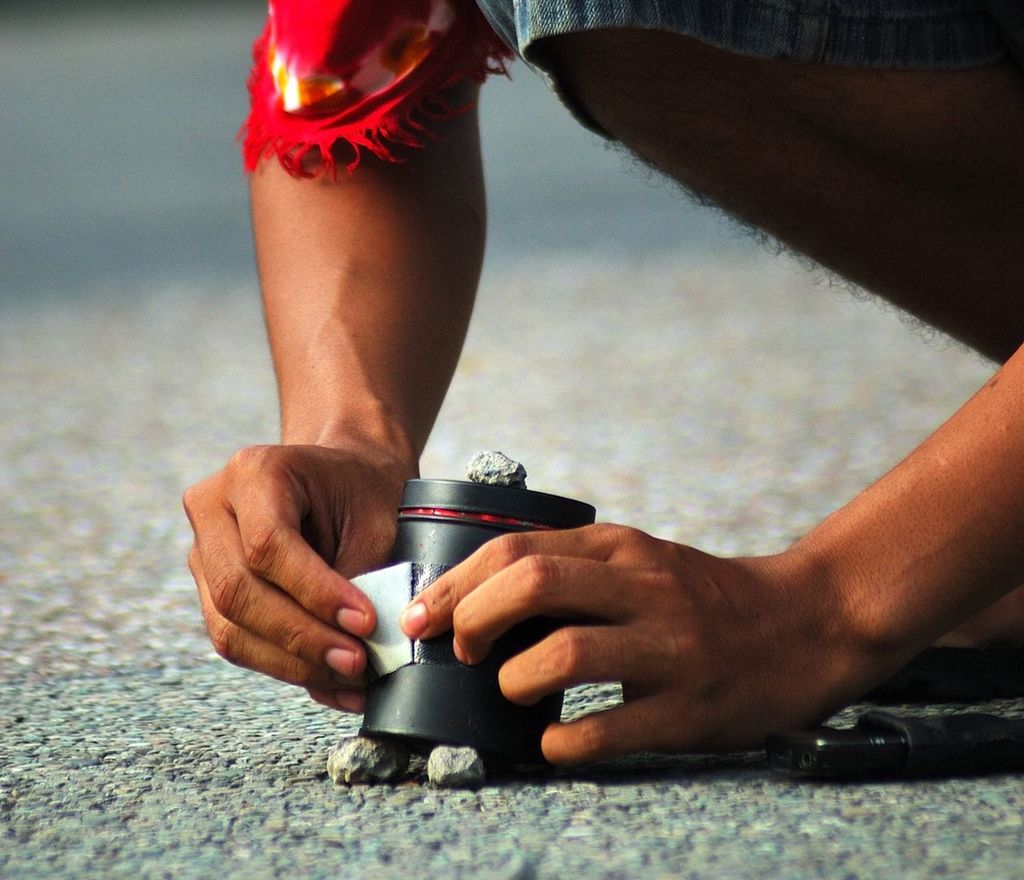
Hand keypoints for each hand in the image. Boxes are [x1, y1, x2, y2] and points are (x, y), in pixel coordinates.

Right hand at [184, 441, 412, 711]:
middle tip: (357, 661)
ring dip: (293, 662)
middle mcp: (214, 507)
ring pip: (230, 626)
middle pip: (238, 590)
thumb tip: (353, 658)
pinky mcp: (210, 588)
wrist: (349, 478)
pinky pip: (237, 640)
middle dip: (301, 636)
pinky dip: (286, 666)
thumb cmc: (366, 492)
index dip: (315, 592)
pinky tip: (332, 680)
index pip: (268, 544)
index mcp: (255, 471)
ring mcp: (203, 550)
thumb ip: (360, 580)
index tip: (365, 622)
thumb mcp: (375, 521)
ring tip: (350, 675)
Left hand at [400, 524, 900, 763]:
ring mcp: (668, 647)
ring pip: (564, 654)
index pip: (517, 548)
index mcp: (621, 548)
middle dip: (474, 620)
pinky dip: (563, 740)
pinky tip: (552, 740)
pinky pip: (609, 728)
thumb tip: (479, 597)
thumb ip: (572, 568)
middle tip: (461, 650)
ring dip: (516, 680)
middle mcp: (641, 587)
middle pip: (532, 586)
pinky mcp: (689, 707)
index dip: (457, 583)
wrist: (802, 623)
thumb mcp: (638, 560)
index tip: (425, 614)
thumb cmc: (698, 595)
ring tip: (512, 690)